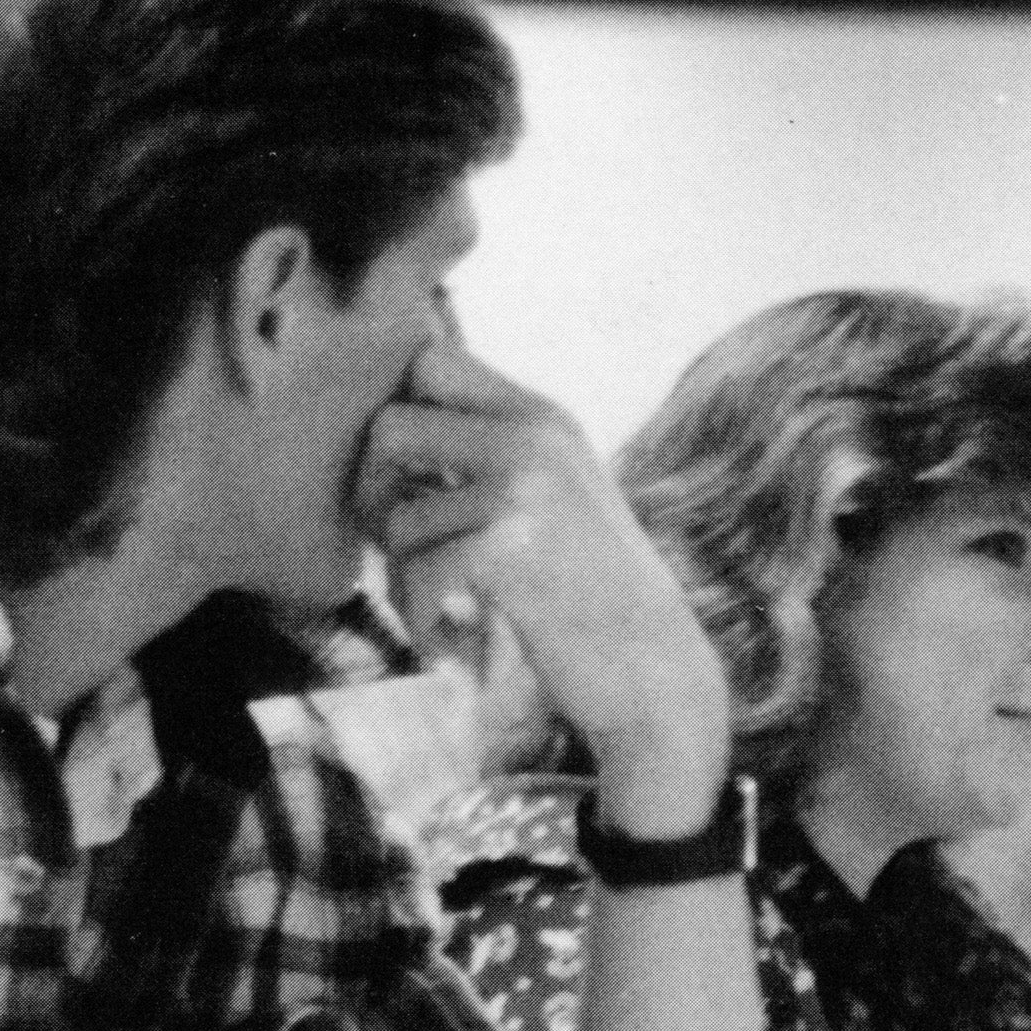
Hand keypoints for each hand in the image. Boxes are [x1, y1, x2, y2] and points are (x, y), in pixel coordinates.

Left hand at [358, 342, 729, 831]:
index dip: (396, 418)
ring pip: (398, 518)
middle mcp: (534, 436)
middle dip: (375, 493)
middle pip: (390, 425)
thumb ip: (489, 456)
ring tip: (440, 614)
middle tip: (403, 550)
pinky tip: (449, 643)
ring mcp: (525, 487)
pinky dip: (420, 622)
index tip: (410, 486)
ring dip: (401, 581)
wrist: (654, 668)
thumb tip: (379, 440)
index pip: (430, 362)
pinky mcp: (512, 546)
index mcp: (543, 417)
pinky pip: (416, 574)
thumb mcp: (554, 498)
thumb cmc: (591, 595)